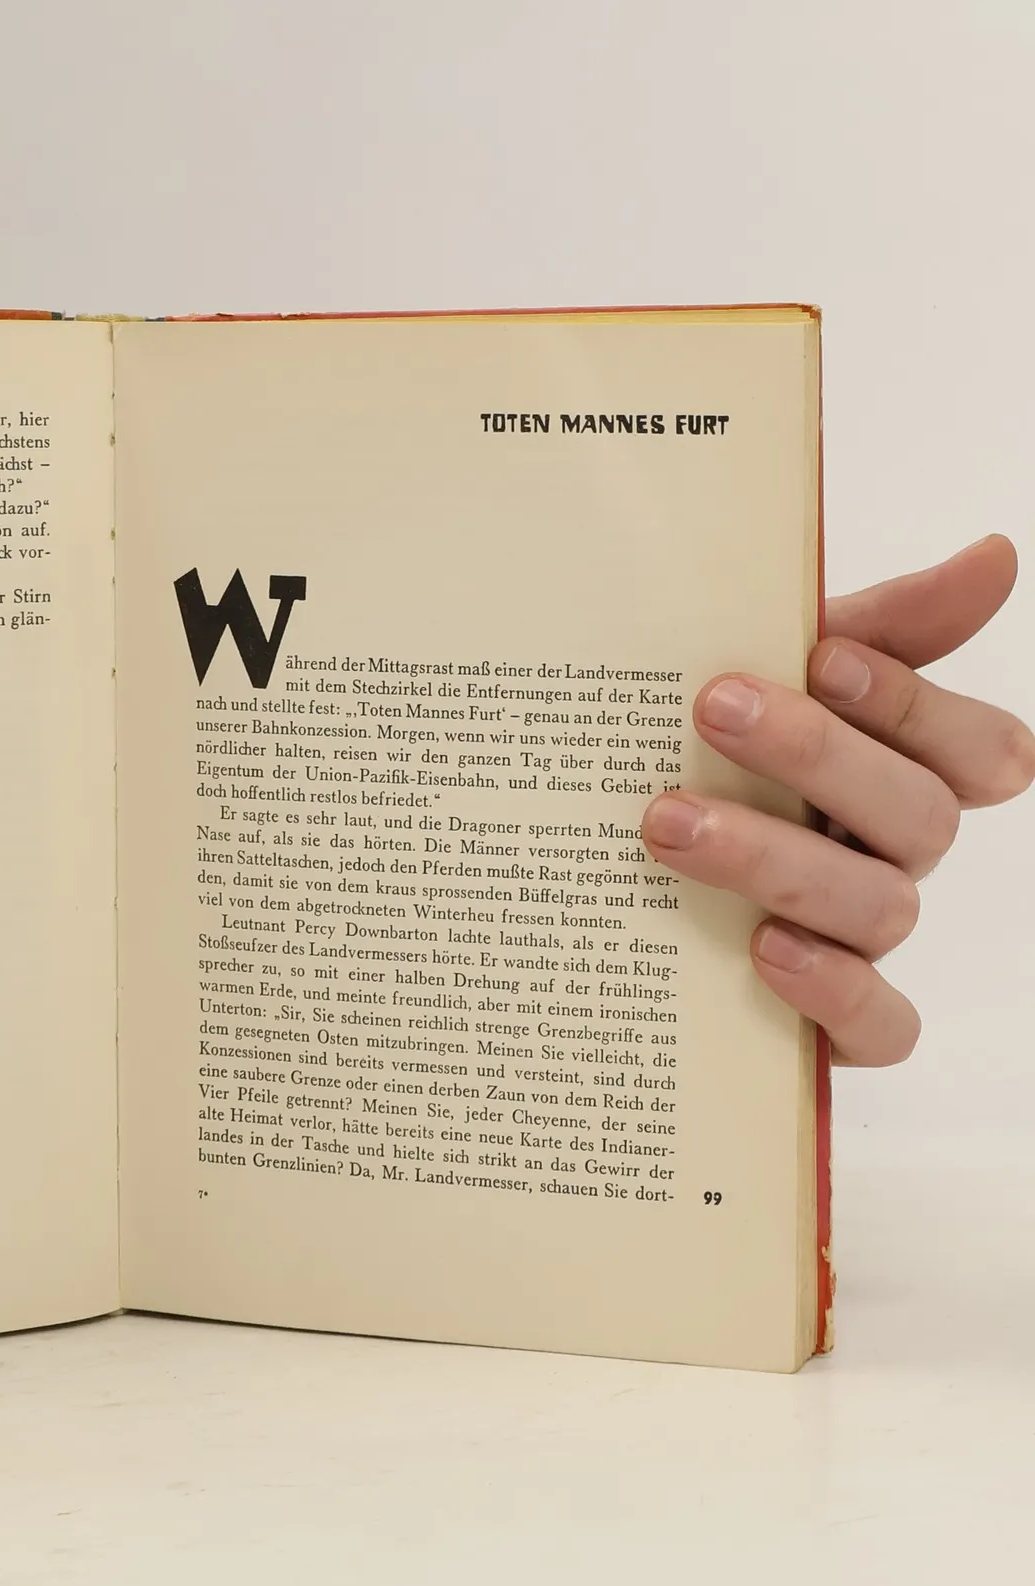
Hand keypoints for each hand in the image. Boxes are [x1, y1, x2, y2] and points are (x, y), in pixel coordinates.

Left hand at [641, 536, 1031, 1064]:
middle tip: (712, 708)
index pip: (980, 749)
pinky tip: (764, 951)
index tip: (820, 654)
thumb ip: (877, 627)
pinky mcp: (832, 1025)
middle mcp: (894, 858)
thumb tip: (995, 556)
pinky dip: (834, 991)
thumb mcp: (767, 677)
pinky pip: (879, 1029)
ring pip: (881, 909)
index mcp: (901, 775)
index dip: (915, 704)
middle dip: (820, 758)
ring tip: (664, 820)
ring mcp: (865, 942)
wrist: (590, 871)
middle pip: (922, 818)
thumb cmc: (704, 760)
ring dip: (777, 857)